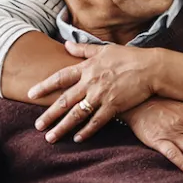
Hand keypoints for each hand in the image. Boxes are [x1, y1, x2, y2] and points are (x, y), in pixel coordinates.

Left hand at [30, 42, 158, 142]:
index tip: (31, 94)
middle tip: (37, 126)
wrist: (151, 68)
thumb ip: (83, 49)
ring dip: (62, 127)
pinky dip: (86, 131)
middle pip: (65, 101)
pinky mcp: (114, 106)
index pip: (60, 78)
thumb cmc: (128, 57)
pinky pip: (96, 122)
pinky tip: (77, 139)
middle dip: (49, 115)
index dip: (44, 86)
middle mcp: (90, 83)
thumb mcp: (104, 49)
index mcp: (87, 68)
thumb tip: (66, 44)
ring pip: (77, 114)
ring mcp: (101, 96)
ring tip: (50, 137)